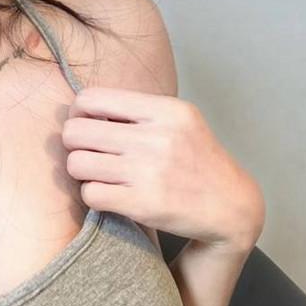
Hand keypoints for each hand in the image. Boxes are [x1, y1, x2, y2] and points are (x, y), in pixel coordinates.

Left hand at [62, 87, 264, 252]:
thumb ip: (136, 111)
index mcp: (165, 110)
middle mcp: (157, 138)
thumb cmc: (196, 160)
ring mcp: (149, 172)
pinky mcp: (143, 204)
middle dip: (74, 144)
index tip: (87, 125)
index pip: (92, 98)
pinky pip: (90, 194)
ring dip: (81, 172)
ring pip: (77, 164)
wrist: (232, 206)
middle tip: (86, 152)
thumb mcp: (178, 121)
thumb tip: (81, 107)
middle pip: (75, 132)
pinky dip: (93, 195)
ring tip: (97, 174)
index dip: (79, 113)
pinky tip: (108, 194)